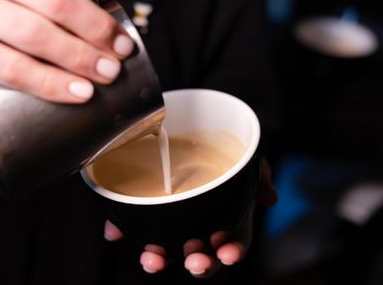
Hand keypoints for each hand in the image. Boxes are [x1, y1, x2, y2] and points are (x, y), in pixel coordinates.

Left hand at [103, 159, 277, 277]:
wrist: (188, 120)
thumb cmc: (218, 145)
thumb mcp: (243, 154)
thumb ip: (259, 173)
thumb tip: (269, 197)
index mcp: (224, 214)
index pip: (232, 242)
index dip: (232, 252)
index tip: (227, 253)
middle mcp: (197, 221)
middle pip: (200, 253)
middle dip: (199, 263)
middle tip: (194, 260)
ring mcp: (169, 216)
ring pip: (164, 246)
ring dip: (158, 258)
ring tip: (153, 259)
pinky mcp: (142, 206)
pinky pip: (130, 223)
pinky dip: (119, 230)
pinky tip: (113, 232)